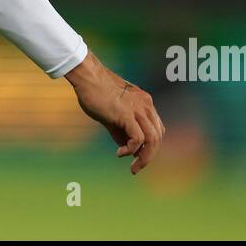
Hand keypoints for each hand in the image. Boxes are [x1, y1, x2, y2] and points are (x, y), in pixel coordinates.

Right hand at [66, 51, 164, 173]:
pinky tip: (120, 153)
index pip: (157, 128)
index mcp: (144, 102)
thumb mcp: (112, 113)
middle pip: (158, 136)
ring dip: (144, 157)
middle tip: (136, 168)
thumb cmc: (95, 92)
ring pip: (153, 139)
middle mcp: (146, 105)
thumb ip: (120, 130)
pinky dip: (131, 149)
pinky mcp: (127, 114)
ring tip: (133, 167)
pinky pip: (138, 138)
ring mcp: (138, 109)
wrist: (87, 77)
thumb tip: (125, 148)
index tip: (136, 155)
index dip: (150, 145)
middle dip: (149, 156)